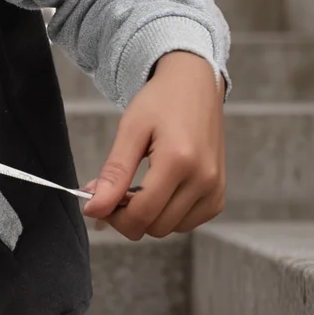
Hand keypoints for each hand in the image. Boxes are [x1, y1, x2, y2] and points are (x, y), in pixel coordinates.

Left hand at [82, 50, 224, 239]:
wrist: (194, 85)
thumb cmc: (160, 101)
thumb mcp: (130, 130)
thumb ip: (113, 173)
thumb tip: (94, 209)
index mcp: (180, 161)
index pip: (141, 214)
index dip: (112, 216)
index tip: (96, 203)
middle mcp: (204, 179)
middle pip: (155, 226)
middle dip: (127, 216)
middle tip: (114, 191)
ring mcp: (215, 188)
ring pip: (170, 229)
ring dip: (148, 217)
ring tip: (136, 188)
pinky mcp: (219, 194)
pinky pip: (188, 223)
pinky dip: (168, 216)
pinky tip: (157, 191)